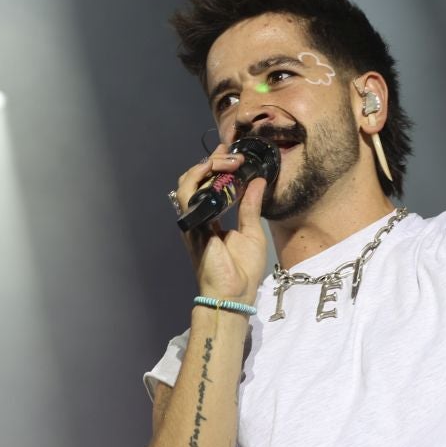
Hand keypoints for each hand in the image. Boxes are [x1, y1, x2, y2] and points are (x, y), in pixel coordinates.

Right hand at [173, 144, 270, 301]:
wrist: (233, 293)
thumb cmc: (243, 270)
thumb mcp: (252, 232)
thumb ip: (250, 206)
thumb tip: (258, 181)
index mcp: (212, 219)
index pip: (209, 186)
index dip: (217, 167)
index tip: (232, 153)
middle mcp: (199, 217)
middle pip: (195, 180)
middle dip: (212, 162)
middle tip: (232, 154)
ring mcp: (193, 221)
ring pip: (187, 183)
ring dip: (207, 167)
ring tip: (227, 161)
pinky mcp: (191, 225)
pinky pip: (188, 195)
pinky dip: (200, 179)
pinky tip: (218, 172)